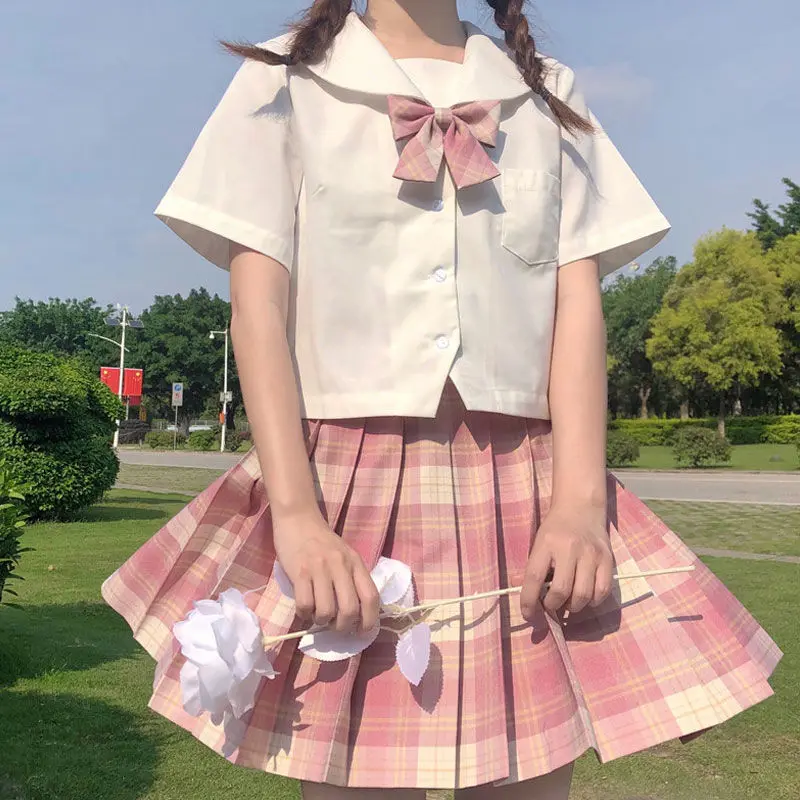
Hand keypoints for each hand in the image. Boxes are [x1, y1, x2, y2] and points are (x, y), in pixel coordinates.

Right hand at [272, 508, 380, 633]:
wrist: (298, 520)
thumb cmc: (322, 541)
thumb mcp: (345, 555)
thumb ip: (352, 579)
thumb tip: (355, 615)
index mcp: (355, 563)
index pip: (371, 597)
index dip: (369, 620)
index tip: (361, 631)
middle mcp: (340, 566)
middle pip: (349, 609)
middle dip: (342, 627)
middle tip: (334, 627)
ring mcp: (319, 569)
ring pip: (326, 611)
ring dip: (321, 622)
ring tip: (317, 616)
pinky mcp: (299, 572)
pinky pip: (305, 605)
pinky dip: (304, 614)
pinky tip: (304, 608)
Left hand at [520, 503, 613, 619]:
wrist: (581, 507)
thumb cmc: (556, 529)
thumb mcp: (539, 542)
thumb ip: (536, 569)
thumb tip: (531, 602)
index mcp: (547, 543)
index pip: (534, 577)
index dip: (529, 601)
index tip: (527, 614)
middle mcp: (570, 548)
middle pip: (561, 590)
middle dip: (553, 606)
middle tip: (550, 605)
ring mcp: (591, 554)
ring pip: (583, 595)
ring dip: (573, 606)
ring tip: (568, 602)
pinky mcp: (607, 559)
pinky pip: (602, 591)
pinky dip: (593, 601)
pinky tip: (586, 597)